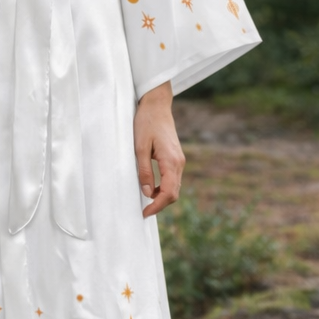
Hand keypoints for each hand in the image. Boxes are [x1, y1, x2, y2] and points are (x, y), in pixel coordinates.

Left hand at [133, 81, 183, 217]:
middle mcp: (179, 163)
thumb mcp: (139, 148)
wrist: (157, 105)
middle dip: (160, 205)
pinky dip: (164, 187)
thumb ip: (144, 171)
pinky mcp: (176, 158)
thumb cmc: (146, 123)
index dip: (157, 206)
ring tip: (145, 201)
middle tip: (144, 211)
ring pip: (174, 187)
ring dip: (162, 197)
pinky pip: (173, 178)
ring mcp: (179, 160)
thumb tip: (146, 193)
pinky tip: (151, 188)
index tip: (145, 213)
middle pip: (174, 193)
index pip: (168, 193)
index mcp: (171, 162)